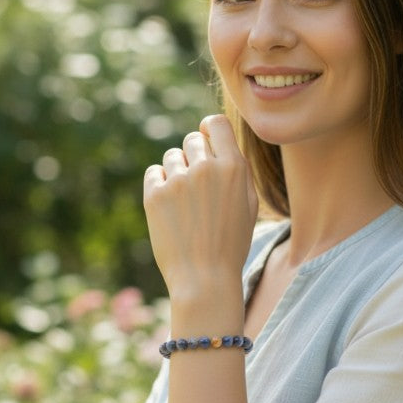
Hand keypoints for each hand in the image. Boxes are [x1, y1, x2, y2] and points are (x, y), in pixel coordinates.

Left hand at [143, 115, 258, 292]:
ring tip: (185, 204)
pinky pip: (154, 173)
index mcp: (234, 168)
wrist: (205, 279)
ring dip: (177, 172)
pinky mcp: (155, 194)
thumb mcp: (248, 205)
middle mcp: (207, 168)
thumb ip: (236, 170)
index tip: (206, 141)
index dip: (209, 130)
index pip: (216, 124)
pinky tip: (170, 208)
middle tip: (197, 186)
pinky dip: (160, 185)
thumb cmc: (230, 244)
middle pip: (193, 140)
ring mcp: (179, 180)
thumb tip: (218, 143)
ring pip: (172, 157)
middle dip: (194, 157)